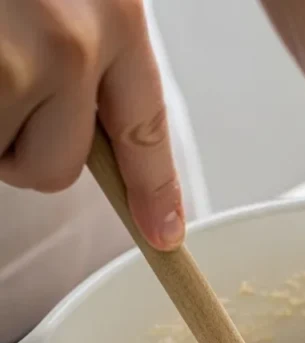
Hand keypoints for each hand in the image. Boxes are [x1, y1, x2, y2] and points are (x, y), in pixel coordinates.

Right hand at [0, 0, 183, 248]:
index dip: (154, 190)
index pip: (146, 128)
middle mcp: (73, 41)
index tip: (165, 234)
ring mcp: (13, 62)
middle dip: (23, 146)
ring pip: (5, 158)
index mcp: (116, 10)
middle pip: (60, 168)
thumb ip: (90, 44)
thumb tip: (89, 130)